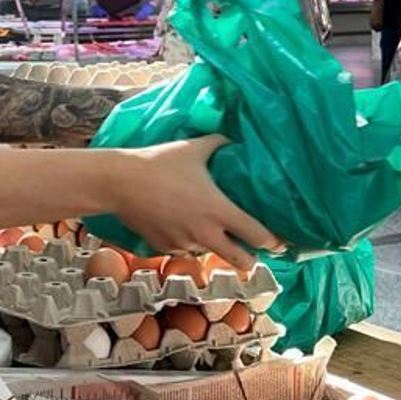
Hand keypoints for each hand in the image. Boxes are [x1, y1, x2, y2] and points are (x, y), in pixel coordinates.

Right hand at [112, 136, 284, 269]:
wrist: (119, 182)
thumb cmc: (158, 162)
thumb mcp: (193, 148)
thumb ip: (218, 144)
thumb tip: (232, 138)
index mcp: (218, 210)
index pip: (257, 235)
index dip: (273, 242)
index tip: (280, 242)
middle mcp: (205, 233)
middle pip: (241, 261)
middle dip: (251, 260)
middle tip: (254, 252)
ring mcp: (184, 243)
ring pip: (208, 253)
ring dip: (214, 247)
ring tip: (210, 230)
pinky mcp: (164, 247)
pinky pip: (183, 249)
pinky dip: (187, 242)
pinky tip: (180, 224)